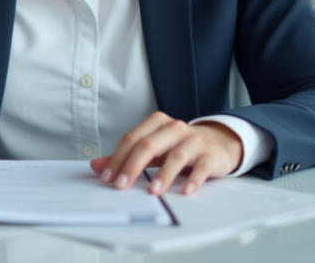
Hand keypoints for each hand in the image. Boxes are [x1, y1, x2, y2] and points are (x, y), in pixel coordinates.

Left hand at [89, 112, 242, 195]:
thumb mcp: (153, 149)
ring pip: (176, 156)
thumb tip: (97, 165)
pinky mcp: (210, 155)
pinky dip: (193, 179)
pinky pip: (201, 167)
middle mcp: (175, 128)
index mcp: (157, 123)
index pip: (132, 139)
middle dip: (133, 166)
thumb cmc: (179, 146)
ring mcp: (194, 141)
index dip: (117, 158)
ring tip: (152, 191)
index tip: (107, 177)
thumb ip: (126, 157)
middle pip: (149, 145)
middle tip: (121, 185)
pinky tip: (185, 190)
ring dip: (163, 175)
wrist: (218, 142)